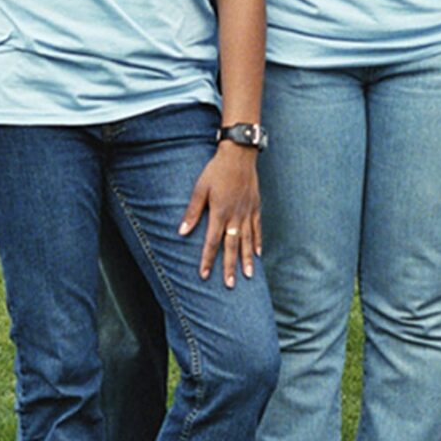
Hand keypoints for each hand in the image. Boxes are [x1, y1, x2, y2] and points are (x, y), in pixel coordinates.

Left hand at [178, 145, 260, 287]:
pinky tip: (258, 254)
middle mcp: (236, 216)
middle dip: (229, 267)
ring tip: (248, 276)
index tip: (204, 275)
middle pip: (232, 246)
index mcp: (220, 212)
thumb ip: (193, 212)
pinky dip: (258, 242)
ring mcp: (248, 212)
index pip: (212, 242)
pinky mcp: (255, 207)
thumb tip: (182, 232)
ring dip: (246, 260)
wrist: (240, 155)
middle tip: (229, 285)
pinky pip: (257, 229)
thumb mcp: (200, 189)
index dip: (207, 259)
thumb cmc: (216, 171)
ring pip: (247, 241)